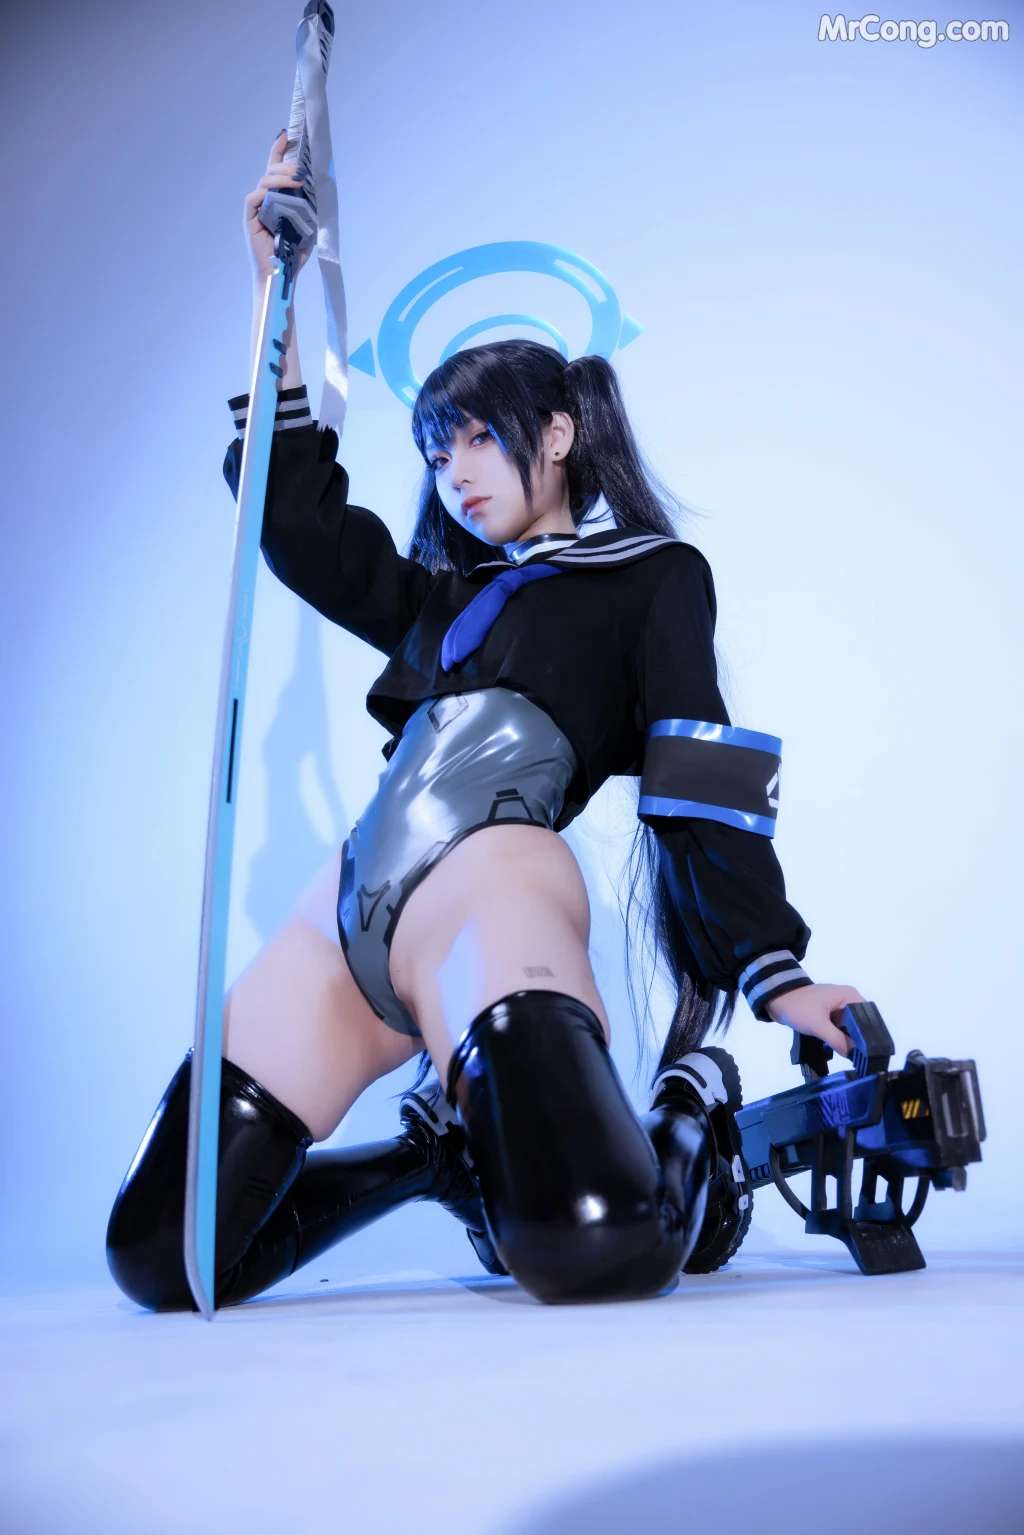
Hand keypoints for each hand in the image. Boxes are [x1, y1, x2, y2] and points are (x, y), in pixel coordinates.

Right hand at [244, 130, 313, 281]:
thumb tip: (319, 188)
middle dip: (286, 166)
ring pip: (264, 182)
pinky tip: (277, 194)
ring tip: (297, 179)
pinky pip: (253, 199)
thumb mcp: (308, 226)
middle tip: (300, 169)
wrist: (280, 275)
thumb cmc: (293, 253)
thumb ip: (310, 207)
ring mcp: (256, 209)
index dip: (279, 152)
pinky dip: (264, 193)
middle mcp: (265, 201)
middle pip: (271, 172)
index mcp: (277, 200)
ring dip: (280, 177)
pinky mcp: (249, 218)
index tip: (286, 135)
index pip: (276, 171)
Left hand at [765, 982, 865, 1058]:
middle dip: (855, 1041)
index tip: (865, 1054)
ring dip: (845, 1041)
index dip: (867, 1037)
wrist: (775, 1000)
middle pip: (860, 1026)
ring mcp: (839, 1008)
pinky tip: (835, 1048)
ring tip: (844, 1054)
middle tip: (854, 1057)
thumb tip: (853, 1055)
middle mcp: (848, 1000)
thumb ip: (837, 1040)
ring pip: (849, 1030)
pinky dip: (837, 1039)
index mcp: (850, 996)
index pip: (867, 1019)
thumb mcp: (818, 1025)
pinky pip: (840, 1030)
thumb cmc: (797, 1006)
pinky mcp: (830, 1015)